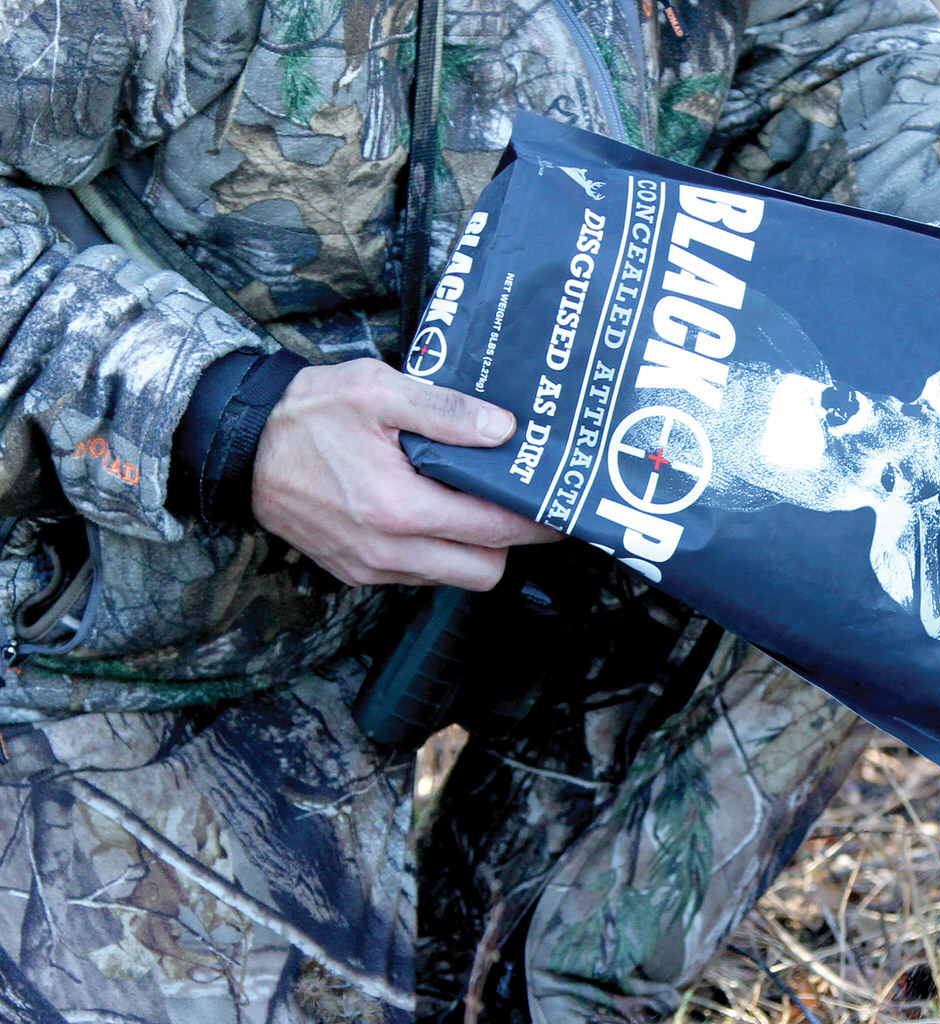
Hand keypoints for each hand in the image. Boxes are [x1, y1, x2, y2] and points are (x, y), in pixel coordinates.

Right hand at [251, 359, 556, 588]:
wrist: (241, 446)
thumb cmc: (308, 413)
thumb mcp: (377, 390)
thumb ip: (445, 412)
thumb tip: (503, 430)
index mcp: (399, 508)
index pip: (493, 531)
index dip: (534, 524)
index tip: (558, 512)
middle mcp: (388, 551)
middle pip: (484, 571)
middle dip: (508, 544)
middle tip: (517, 507)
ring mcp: (371, 568)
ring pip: (453, 578)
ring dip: (473, 550)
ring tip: (475, 505)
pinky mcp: (356, 573)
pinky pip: (419, 576)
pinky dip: (438, 552)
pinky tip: (434, 514)